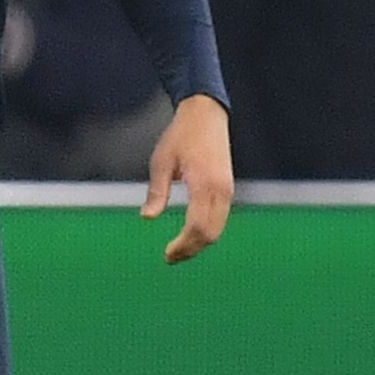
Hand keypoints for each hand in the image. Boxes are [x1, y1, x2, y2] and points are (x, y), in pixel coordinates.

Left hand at [143, 94, 232, 263]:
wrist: (206, 116)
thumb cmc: (180, 136)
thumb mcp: (161, 162)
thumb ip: (157, 192)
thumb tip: (146, 218)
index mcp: (204, 184)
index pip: (197, 226)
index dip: (183, 245)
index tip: (167, 255)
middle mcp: (221, 190)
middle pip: (211, 232)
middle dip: (191, 249)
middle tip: (169, 258)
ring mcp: (228, 190)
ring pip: (218, 228)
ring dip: (199, 243)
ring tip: (177, 251)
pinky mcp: (228, 188)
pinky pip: (220, 218)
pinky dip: (206, 231)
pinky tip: (190, 235)